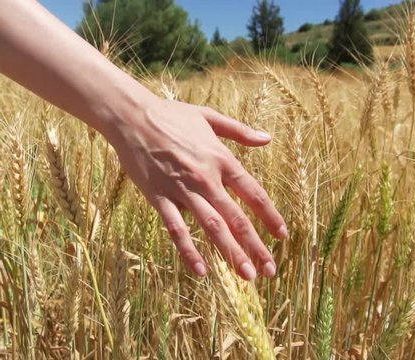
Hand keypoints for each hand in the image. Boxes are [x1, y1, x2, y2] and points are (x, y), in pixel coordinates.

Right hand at [112, 97, 287, 279]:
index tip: (282, 236)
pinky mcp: (160, 198)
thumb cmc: (171, 115)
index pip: (253, 193)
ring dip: (231, 253)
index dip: (270, 216)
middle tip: (270, 270)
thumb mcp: (209, 117)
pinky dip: (189, 251)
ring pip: (212, 227)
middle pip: (237, 218)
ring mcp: (182, 190)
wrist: (131, 117)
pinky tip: (201, 271)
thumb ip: (240, 131)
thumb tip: (267, 138)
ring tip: (247, 275)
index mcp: (221, 159)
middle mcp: (206, 178)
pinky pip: (177, 230)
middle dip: (255, 246)